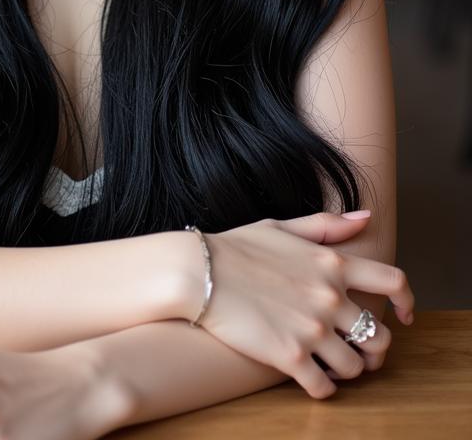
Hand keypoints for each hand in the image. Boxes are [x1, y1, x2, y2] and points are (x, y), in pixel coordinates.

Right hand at [181, 211, 414, 399]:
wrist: (198, 272)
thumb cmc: (236, 247)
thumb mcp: (283, 227)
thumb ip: (328, 225)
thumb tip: (366, 217)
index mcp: (332, 264)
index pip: (393, 282)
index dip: (408, 302)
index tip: (405, 315)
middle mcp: (330, 297)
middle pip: (381, 336)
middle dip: (375, 348)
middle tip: (360, 350)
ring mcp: (313, 329)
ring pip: (357, 367)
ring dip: (348, 370)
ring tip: (332, 365)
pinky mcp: (290, 357)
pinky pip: (325, 388)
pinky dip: (323, 388)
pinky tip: (311, 379)